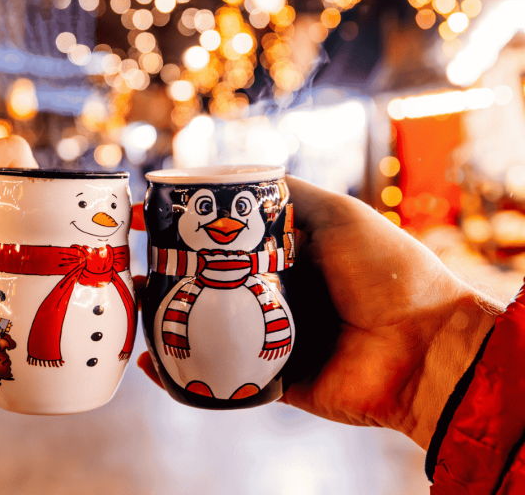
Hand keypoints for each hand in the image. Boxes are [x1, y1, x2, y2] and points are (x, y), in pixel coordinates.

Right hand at [136, 177, 503, 448]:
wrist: (424, 347)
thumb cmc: (388, 271)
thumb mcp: (339, 214)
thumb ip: (293, 195)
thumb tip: (243, 174)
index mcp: (288, 259)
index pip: (224, 244)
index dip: (186, 234)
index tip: (148, 222)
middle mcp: (275, 297)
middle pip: (208, 286)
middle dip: (167, 278)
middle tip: (131, 267)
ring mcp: (270, 339)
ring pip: (207, 330)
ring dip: (167, 322)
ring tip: (133, 308)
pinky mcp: (271, 380)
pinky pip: (218, 378)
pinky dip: (183, 374)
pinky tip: (152, 359)